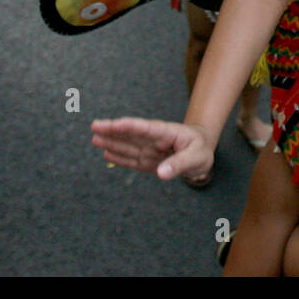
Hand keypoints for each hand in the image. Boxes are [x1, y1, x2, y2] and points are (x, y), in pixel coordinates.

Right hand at [91, 117, 214, 180]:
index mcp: (168, 132)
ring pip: (129, 146)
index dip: (129, 126)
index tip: (114, 124)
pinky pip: (132, 160)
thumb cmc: (201, 150)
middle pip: (132, 134)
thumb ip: (180, 164)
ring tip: (95, 139)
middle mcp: (156, 140)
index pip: (146, 128)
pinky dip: (120, 158)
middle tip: (95, 126)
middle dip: (114, 131)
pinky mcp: (149, 162)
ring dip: (113, 142)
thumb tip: (161, 174)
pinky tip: (107, 154)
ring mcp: (151, 151)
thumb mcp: (197, 156)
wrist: (203, 155)